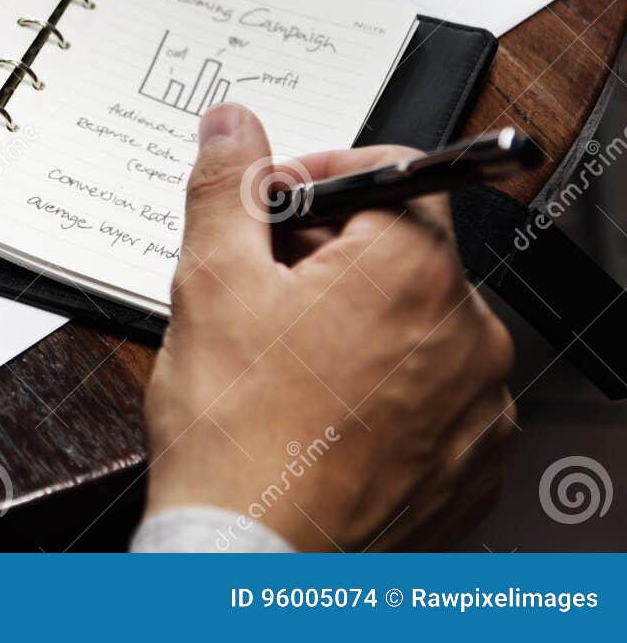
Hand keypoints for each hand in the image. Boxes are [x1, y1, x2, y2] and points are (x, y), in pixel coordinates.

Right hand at [142, 102, 515, 550]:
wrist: (253, 560)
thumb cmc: (238, 437)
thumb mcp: (210, 283)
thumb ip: (226, 187)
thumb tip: (233, 127)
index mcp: (414, 272)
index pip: (389, 173)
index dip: (314, 177)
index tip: (271, 204)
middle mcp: (468, 334)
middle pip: (397, 250)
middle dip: (322, 254)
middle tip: (255, 288)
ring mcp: (478, 407)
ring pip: (412, 323)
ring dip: (350, 320)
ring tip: (280, 359)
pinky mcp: (472, 463)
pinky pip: (431, 394)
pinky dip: (380, 386)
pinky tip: (316, 407)